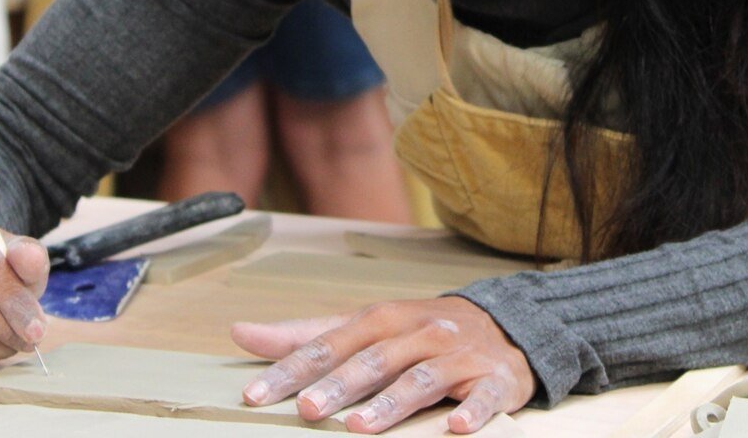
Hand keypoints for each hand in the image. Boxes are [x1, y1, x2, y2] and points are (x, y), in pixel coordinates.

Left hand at [231, 298, 534, 433]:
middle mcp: (419, 332)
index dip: (294, 369)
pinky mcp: (493, 379)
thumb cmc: (420, 331)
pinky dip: (472, 411)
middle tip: (308, 409)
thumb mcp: (365, 328)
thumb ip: (306, 335)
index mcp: (383, 320)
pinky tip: (457, 429)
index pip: (330, 344)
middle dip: (340, 384)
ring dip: (391, 403)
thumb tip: (241, 334)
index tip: (257, 394)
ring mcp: (457, 355)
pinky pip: (484, 397)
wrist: (505, 326)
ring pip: (421, 378)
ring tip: (360, 426)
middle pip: (374, 359)